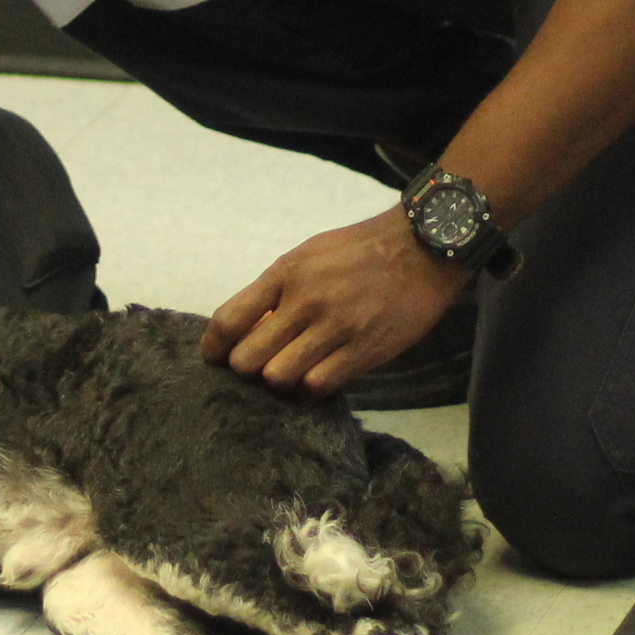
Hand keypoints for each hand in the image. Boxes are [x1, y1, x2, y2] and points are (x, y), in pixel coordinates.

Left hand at [201, 211, 470, 396]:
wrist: (420, 248)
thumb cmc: (358, 251)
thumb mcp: (307, 256)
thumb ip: (275, 290)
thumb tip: (245, 329)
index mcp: (285, 274)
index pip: (228, 320)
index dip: (213, 348)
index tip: (214, 358)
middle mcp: (305, 301)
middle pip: (248, 359)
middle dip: (247, 369)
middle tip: (260, 365)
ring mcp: (336, 328)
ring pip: (280, 378)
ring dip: (280, 380)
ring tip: (292, 370)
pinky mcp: (364, 350)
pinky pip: (319, 385)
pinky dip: (313, 386)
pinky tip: (320, 374)